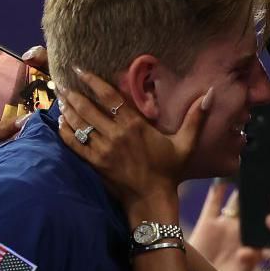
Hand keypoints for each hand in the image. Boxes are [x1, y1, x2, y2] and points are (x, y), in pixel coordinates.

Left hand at [57, 67, 212, 211]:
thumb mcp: (186, 144)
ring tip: (60, 97)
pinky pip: (75, 144)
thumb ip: (196, 118)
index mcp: (135, 126)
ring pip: (79, 125)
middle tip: (62, 82)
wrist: (152, 200)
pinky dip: (66, 132)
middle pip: (88, 108)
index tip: (80, 70)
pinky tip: (60, 123)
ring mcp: (103, 150)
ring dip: (67, 110)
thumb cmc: (169, 171)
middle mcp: (116, 135)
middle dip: (73, 93)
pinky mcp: (94, 164)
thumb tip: (209, 94)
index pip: (109, 97)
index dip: (93, 81)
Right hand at [189, 180, 266, 270]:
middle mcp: (242, 233)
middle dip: (267, 193)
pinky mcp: (207, 222)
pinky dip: (219, 188)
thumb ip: (246, 267)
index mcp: (255, 246)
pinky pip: (214, 201)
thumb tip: (250, 252)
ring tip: (253, 168)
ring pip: (238, 202)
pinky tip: (224, 174)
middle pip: (258, 208)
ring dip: (245, 188)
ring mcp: (226, 226)